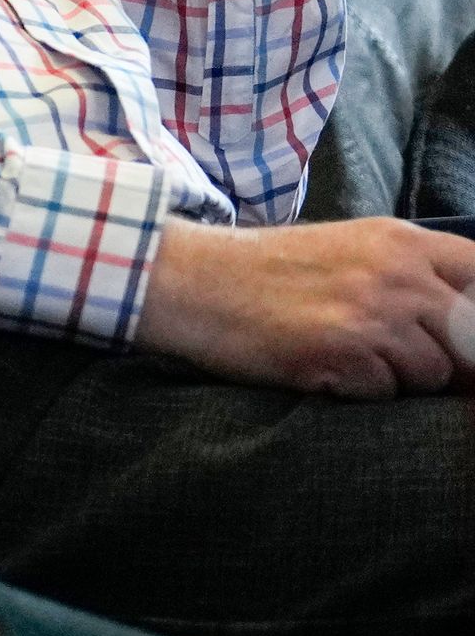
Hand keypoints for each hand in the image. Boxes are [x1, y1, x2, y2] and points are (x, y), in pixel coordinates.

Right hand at [137, 217, 474, 396]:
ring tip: (345, 358)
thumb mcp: (349, 249)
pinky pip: (383, 394)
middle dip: (444, 362)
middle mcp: (397, 273)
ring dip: (395, 379)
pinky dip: (356, 391)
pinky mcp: (343, 352)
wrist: (189, 280)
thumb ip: (410, 274)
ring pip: (430, 375)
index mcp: (402, 241)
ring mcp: (372, 313)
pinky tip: (319, 367)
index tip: (461, 342)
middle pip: (469, 340)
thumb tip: (464, 327)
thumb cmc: (263, 271)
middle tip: (394, 361)